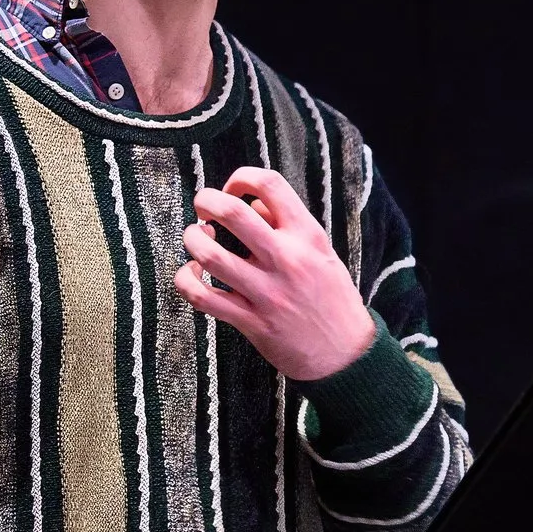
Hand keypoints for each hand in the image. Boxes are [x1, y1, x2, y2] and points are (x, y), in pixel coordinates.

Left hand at [174, 167, 374, 379]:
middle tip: (202, 207)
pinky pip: (203, 297)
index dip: (241, 178)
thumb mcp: (323, 253)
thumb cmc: (333, 298)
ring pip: (209, 254)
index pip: (269, 184)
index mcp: (307, 236)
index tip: (232, 190)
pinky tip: (190, 275)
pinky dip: (185, 281)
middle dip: (205, 200)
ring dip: (192, 239)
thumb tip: (250, 205)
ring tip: (196, 238)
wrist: (347, 354)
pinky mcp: (251, 322)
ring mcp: (267, 292)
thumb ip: (289, 226)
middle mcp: (286, 259)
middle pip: (232, 212)